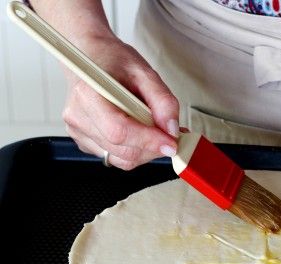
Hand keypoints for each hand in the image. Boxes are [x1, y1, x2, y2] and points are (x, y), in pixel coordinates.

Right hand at [62, 34, 178, 169]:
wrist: (89, 57)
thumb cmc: (113, 61)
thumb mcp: (145, 73)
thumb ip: (163, 101)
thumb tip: (172, 131)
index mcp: (89, 95)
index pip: (119, 131)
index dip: (149, 141)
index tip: (171, 143)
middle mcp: (78, 117)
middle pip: (123, 151)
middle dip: (153, 148)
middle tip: (170, 134)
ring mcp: (79, 132)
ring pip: (121, 159)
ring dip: (145, 151)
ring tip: (154, 130)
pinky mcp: (84, 141)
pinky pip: (115, 157)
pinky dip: (135, 150)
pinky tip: (139, 131)